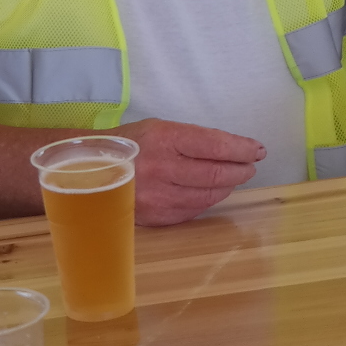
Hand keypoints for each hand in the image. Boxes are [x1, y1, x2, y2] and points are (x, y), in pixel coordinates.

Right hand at [118, 118, 263, 222]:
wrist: (88, 170)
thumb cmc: (132, 144)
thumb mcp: (161, 128)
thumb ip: (195, 139)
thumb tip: (233, 150)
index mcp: (164, 139)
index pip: (216, 146)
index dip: (242, 149)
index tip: (257, 150)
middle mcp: (162, 169)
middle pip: (216, 174)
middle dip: (241, 169)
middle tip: (250, 166)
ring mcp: (157, 197)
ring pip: (208, 196)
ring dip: (228, 187)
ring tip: (234, 178)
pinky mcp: (154, 217)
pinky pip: (193, 211)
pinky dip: (208, 201)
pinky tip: (212, 192)